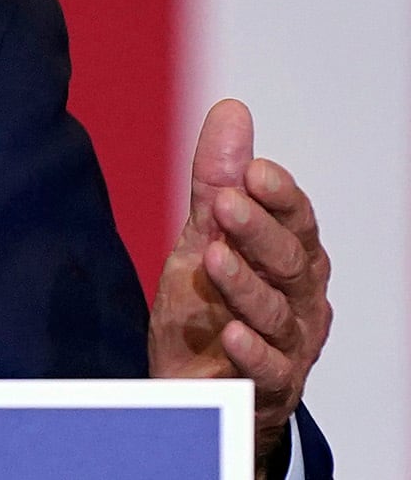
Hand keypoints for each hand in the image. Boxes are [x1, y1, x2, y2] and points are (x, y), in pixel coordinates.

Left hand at [149, 100, 330, 475]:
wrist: (196, 384)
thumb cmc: (211, 304)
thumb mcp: (206, 236)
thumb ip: (217, 180)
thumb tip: (233, 110)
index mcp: (290, 257)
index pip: (295, 219)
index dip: (279, 196)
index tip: (254, 169)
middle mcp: (299, 298)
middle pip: (290, 260)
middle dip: (259, 230)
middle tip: (226, 202)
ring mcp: (289, 344)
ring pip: (277, 312)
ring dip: (247, 285)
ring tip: (214, 258)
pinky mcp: (267, 386)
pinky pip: (268, 369)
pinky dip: (252, 352)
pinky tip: (231, 334)